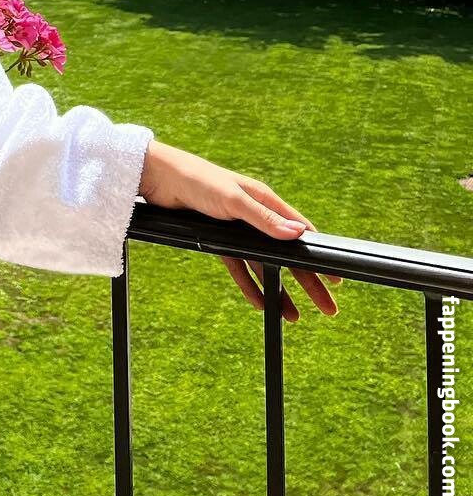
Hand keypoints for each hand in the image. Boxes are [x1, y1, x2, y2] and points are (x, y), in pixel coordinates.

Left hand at [138, 140, 340, 321]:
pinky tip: (262, 305)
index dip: (319, 256)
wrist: (159, 177)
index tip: (338, 279)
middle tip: (328, 309)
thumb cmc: (198, 180)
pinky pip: (239, 267)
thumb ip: (264, 219)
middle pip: (287, 255)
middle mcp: (254, 215)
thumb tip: (299, 234)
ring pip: (265, 266)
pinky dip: (250, 286)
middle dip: (308, 282)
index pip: (300, 233)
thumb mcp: (233, 200)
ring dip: (280, 291)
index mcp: (265, 200)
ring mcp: (236, 229)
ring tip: (295, 318)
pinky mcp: (217, 239)